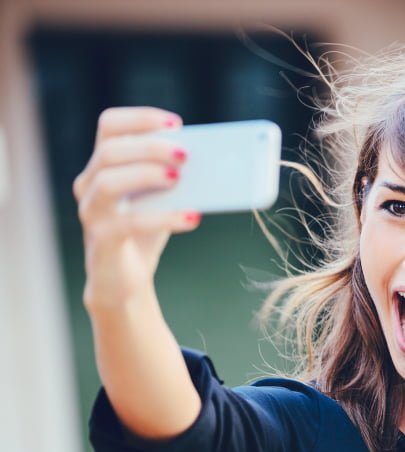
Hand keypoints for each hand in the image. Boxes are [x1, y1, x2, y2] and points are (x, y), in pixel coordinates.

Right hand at [74, 107, 200, 308]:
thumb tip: (216, 160)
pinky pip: (129, 223)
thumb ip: (176, 176)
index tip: (175, 123)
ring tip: (178, 179)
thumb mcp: (162, 198)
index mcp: (103, 165)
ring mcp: (91, 212)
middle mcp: (89, 183)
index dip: (140, 118)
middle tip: (185, 155)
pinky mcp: (102, 240)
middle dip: (150, 147)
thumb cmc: (145, 233)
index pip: (110, 126)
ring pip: (108, 182)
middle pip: (110, 150)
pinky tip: (192, 218)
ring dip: (146, 174)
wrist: (124, 281)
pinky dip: (164, 218)